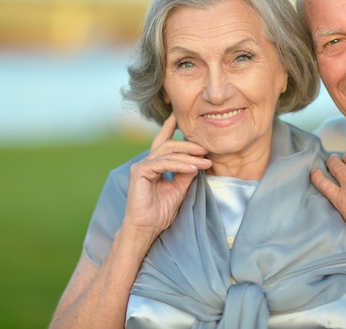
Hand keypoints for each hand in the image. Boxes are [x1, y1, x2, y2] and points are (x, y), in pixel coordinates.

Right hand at [123, 113, 211, 240]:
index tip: (180, 116)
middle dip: (189, 145)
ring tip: (205, 161)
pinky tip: (193, 168)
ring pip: (168, 153)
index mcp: (154, 165)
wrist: (146, 228)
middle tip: (206, 149)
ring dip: (189, 156)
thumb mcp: (178, 189)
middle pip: (169, 145)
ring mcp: (141, 166)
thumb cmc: (160, 212)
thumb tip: (198, 160)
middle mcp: (146, 162)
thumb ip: (185, 173)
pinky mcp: (140, 172)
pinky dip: (180, 165)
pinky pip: (163, 163)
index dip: (171, 128)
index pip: (164, 142)